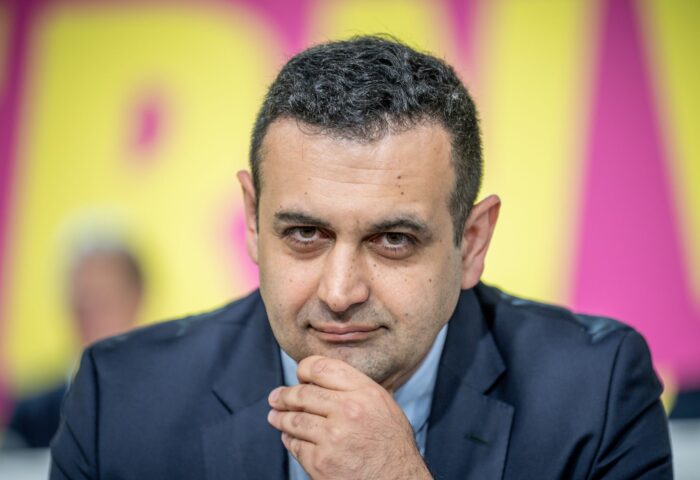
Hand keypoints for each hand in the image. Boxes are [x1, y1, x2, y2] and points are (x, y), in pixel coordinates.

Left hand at [267, 355, 431, 479]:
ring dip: (281, 418)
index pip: (322, 367)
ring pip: (294, 420)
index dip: (304, 370)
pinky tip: (289, 437)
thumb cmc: (392, 445)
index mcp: (365, 392)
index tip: (299, 375)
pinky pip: (296, 446)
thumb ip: (356, 389)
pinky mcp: (320, 462)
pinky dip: (289, 440)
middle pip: (302, 393)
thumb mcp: (384, 406)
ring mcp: (332, 437)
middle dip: (285, 395)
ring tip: (276, 416)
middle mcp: (348, 411)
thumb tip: (323, 378)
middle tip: (276, 397)